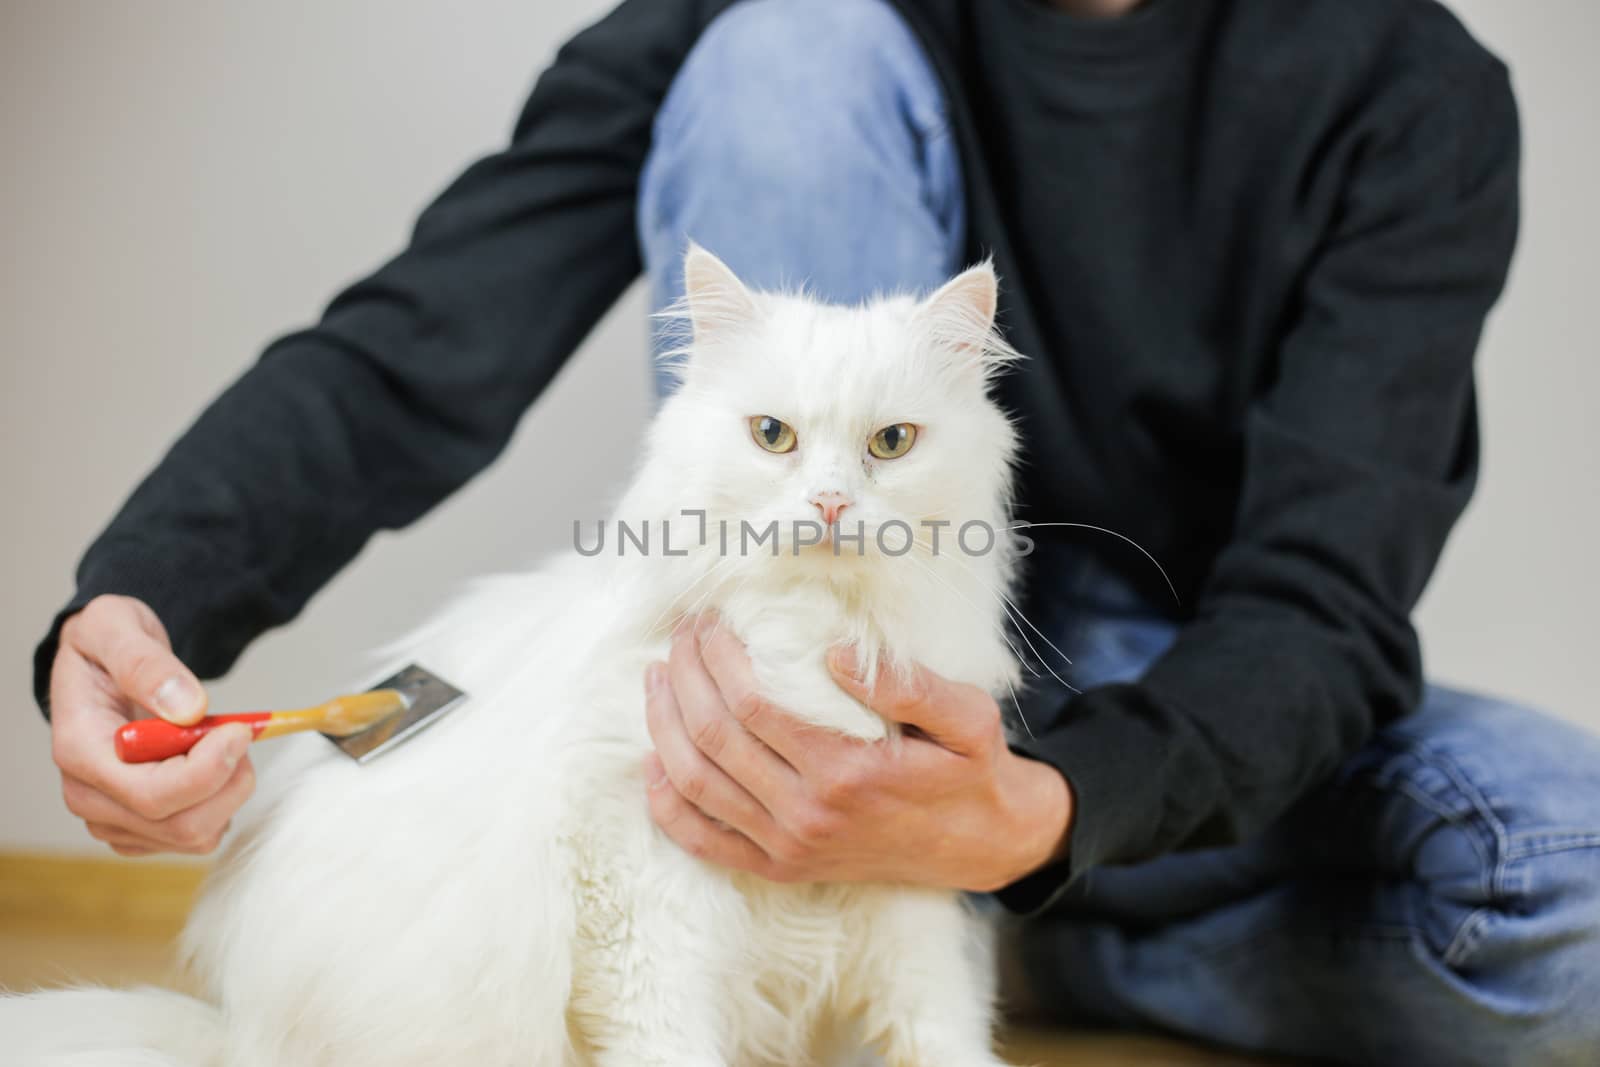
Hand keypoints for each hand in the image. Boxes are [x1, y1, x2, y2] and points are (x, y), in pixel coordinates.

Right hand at [49, 594, 254, 855]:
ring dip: (228, 790)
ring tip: (222, 742)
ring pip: (195, 837)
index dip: (210, 769)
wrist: (102, 664)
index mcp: (79, 751)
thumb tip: (188, 708)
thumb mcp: (116, 627)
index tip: (239, 730)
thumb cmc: (107, 643)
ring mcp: (111, 818)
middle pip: (181, 826)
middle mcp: (87, 796)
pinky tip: (211, 763)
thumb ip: (147, 665)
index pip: (152, 795)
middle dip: (229, 781)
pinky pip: (194, 837)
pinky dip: (218, 802)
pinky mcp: (136, 828)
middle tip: (240, 733)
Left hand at [643, 616, 1073, 891]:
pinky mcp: (781, 868)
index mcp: (847, 771)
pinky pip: (704, 841)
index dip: (719, 656)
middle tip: (680, 635)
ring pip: (696, 784)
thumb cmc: (971, 770)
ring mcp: (789, 847)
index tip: (710, 621)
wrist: (985, 845)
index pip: (753, 702)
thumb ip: (907, 683)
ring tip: (657, 678)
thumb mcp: (967, 717)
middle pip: (714, 735)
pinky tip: (653, 762)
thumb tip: (833, 653)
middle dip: (686, 676)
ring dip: (664, 726)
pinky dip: (667, 804)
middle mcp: (807, 814)